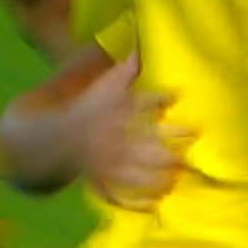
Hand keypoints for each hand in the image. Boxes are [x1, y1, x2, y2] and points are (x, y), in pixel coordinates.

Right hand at [70, 53, 194, 211]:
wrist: (56, 140)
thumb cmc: (89, 109)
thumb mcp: (105, 86)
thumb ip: (126, 69)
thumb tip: (142, 42)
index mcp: (114, 114)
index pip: (136, 104)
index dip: (157, 100)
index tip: (177, 96)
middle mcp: (111, 139)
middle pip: (140, 142)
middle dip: (166, 144)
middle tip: (191, 141)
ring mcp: (106, 164)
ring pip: (133, 172)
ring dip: (156, 174)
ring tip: (179, 174)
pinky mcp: (102, 182)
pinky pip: (118, 196)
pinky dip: (135, 203)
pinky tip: (156, 205)